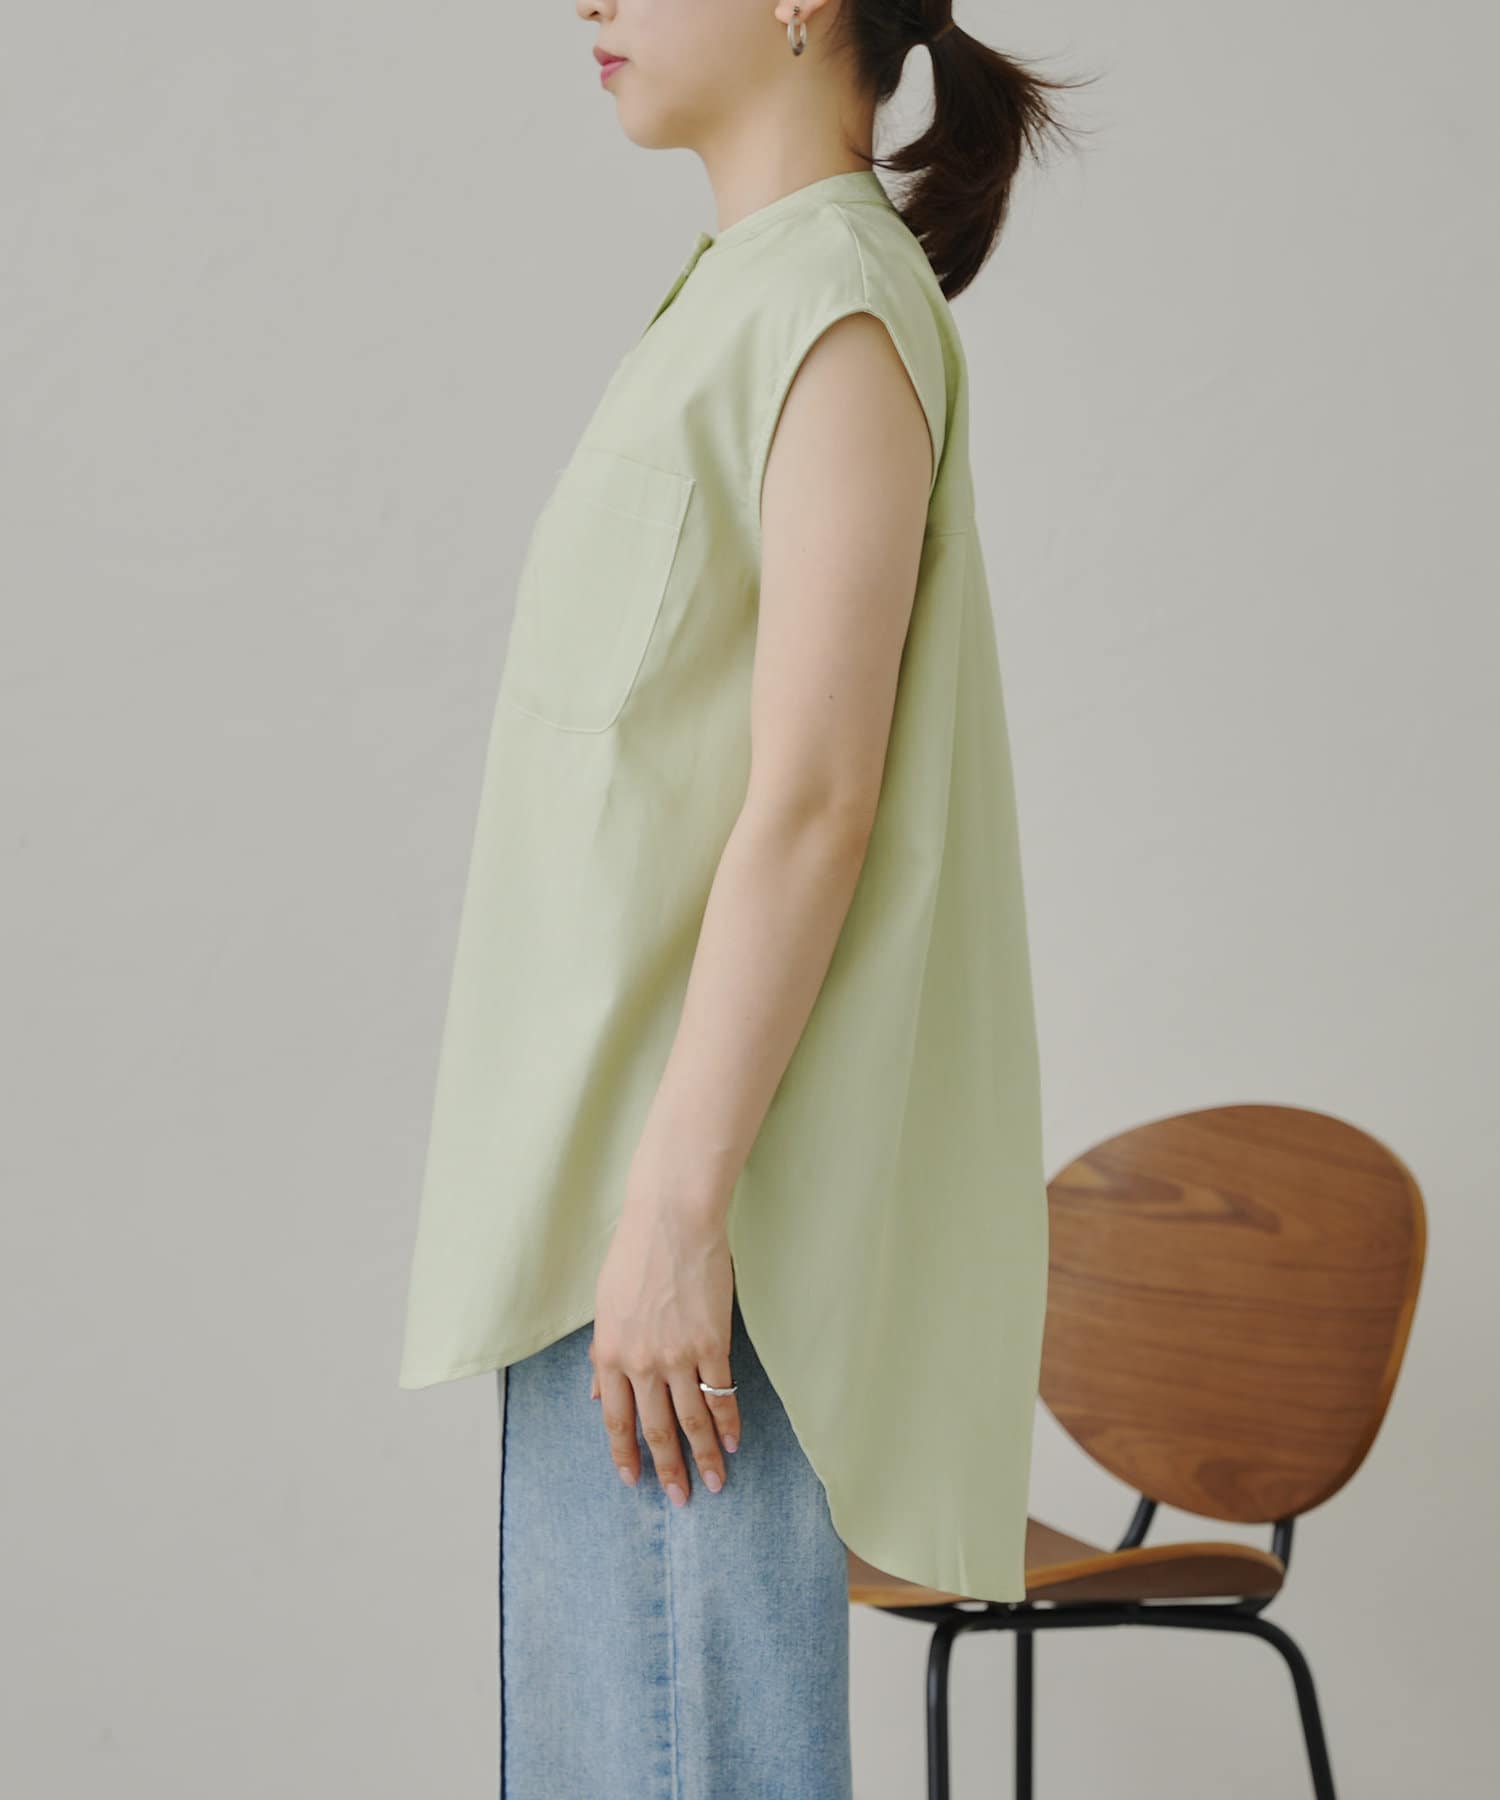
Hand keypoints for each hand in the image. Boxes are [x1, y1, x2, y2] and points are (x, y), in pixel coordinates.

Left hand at [589, 1190, 740, 1505]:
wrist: (670, 1222)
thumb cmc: (634, 1256)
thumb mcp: (606, 1307)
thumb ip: (602, 1355)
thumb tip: (598, 1397)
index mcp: (610, 1354)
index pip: (616, 1420)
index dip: (625, 1454)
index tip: (633, 1480)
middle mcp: (642, 1363)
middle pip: (655, 1429)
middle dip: (669, 1468)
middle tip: (681, 1498)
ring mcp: (678, 1356)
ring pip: (692, 1420)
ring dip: (704, 1456)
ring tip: (715, 1482)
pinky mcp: (712, 1343)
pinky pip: (721, 1393)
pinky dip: (729, 1421)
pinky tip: (734, 1441)